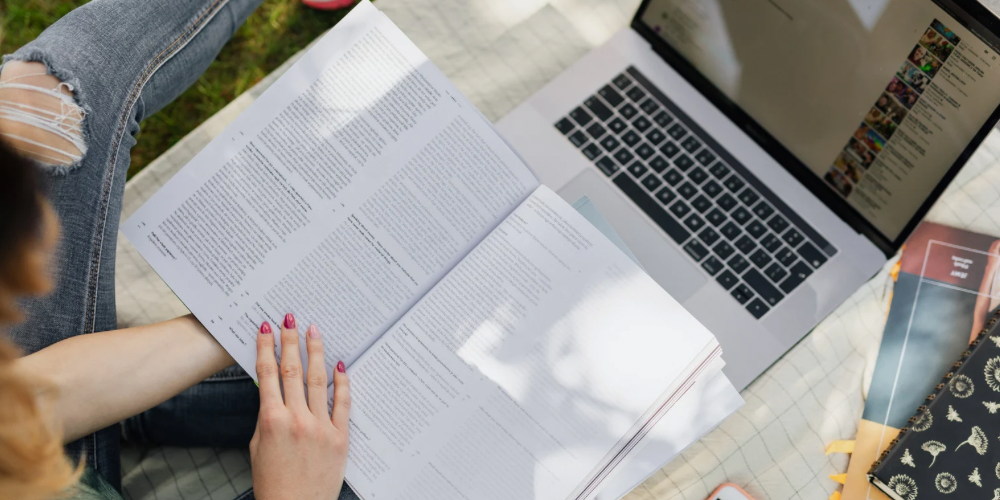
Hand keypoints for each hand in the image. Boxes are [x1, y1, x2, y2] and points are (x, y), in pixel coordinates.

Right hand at [250, 313, 350, 499]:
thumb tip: (273, 392)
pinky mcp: (340, 436)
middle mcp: (296, 419)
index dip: (265, 348)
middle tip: (289, 318)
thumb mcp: (258, 446)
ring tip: (313, 330)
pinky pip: (342, 402)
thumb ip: (267, 416)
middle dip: (289, 341)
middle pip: (292, 370)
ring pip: (317, 380)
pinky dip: (341, 381)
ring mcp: (320, 427)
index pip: (267, 375)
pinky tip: (339, 364)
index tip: (265, 329)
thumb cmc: (273, 482)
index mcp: (271, 421)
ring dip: (314, 351)